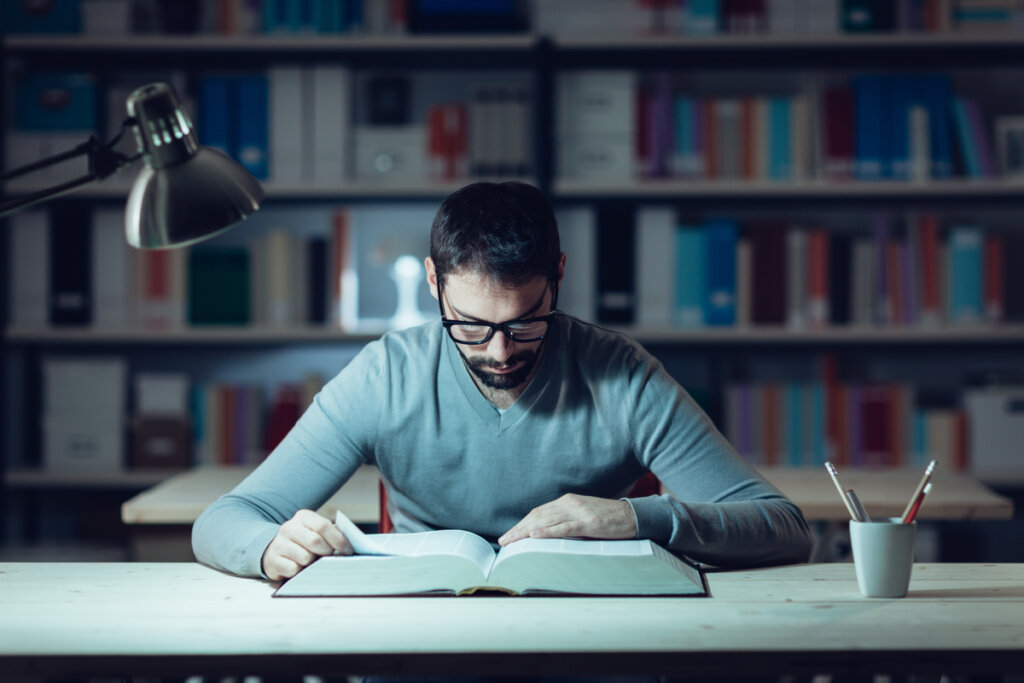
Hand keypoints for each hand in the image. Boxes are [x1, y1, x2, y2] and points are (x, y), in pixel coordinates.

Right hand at [261, 509, 351, 580]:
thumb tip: (352, 545)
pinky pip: (294, 570)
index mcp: (303, 517)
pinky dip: (300, 572)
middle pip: (315, 542)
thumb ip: (331, 534)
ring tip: (311, 560)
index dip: (339, 540)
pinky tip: (299, 567)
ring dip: (313, 563)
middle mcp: (289, 528)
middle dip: (327, 552)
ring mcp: (279, 544)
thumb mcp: (315, 531)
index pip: (323, 526)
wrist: (275, 550)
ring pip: (305, 558)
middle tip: (330, 557)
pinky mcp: (272, 561)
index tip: (348, 551)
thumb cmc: (304, 541)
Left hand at [497, 494, 637, 545]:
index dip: (521, 523)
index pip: (538, 512)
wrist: (632, 516)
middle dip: (518, 529)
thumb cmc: (608, 519)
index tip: (509, 534)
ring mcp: (578, 512)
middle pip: (537, 516)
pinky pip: (564, 527)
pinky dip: (547, 531)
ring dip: (526, 531)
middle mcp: (569, 503)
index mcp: (567, 501)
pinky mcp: (588, 522)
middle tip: (504, 541)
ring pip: (546, 521)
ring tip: (512, 541)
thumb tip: (547, 534)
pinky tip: (534, 535)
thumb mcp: (583, 516)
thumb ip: (566, 521)